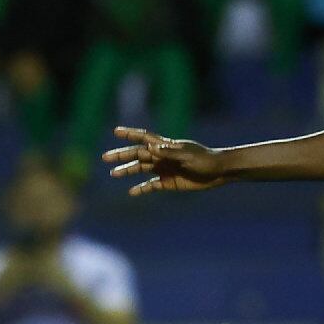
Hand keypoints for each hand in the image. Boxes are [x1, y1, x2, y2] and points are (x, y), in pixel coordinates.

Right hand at [103, 127, 229, 194]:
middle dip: (122, 155)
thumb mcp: (187, 156)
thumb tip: (150, 147)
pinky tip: (131, 192)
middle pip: (138, 155)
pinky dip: (141, 189)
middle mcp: (162, 156)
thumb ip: (169, 152)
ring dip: (128, 171)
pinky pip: (152, 185)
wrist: (219, 172)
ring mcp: (165, 169)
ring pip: (141, 169)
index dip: (130, 134)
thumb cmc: (205, 160)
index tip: (115, 131)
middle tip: (105, 158)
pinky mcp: (169, 182)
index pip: (144, 138)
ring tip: (113, 174)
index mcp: (166, 146)